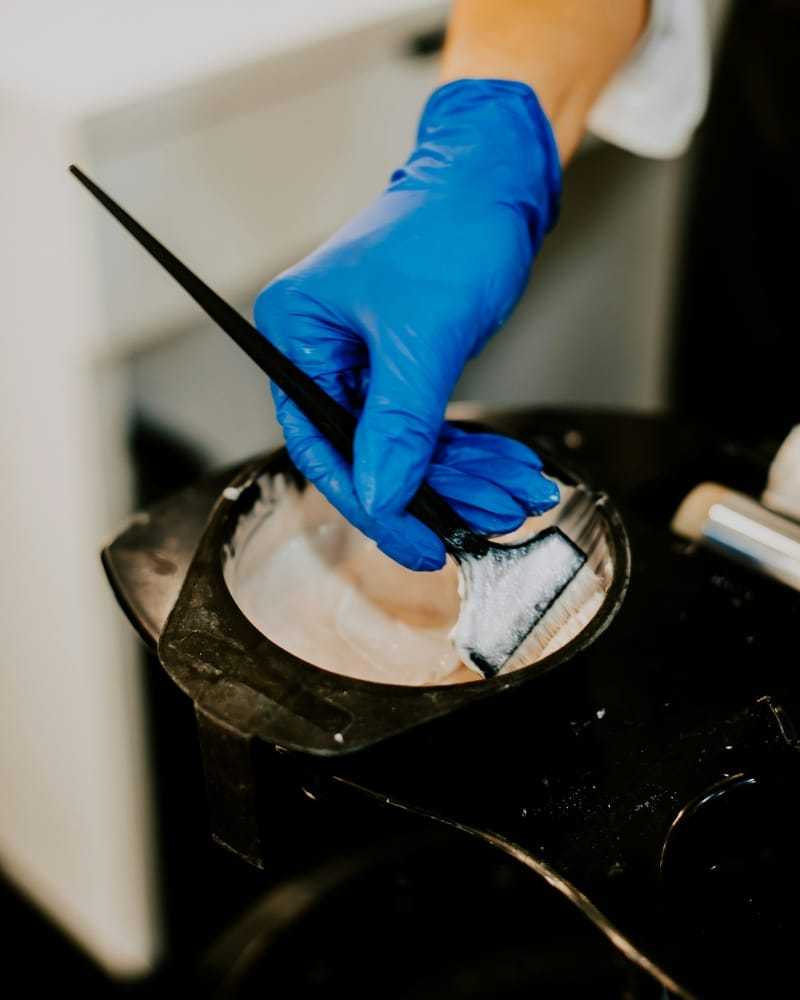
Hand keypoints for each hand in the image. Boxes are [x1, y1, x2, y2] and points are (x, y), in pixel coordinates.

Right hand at [254, 79, 561, 569]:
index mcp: (297, 334)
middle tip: (481, 522)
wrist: (494, 179)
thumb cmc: (449, 229)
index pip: (319, 442)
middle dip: (432, 489)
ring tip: (514, 495)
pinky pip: (427, 423)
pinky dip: (468, 448)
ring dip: (461, 474)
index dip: (368, 501)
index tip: (415, 542)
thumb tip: (380, 497)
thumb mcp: (422, 336)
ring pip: (404, 443)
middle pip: (365, 449)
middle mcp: (319, 349)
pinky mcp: (398, 361)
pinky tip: (506, 469)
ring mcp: (360, 358)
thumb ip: (398, 424)